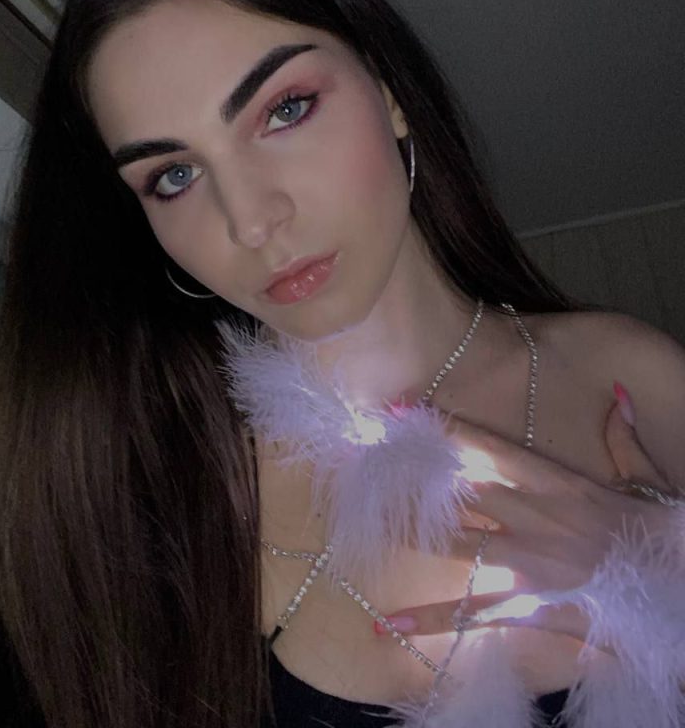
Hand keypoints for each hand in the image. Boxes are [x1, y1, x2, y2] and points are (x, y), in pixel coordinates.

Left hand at [376, 386, 677, 644]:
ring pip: (460, 545)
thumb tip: (618, 393)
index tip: (403, 413)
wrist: (681, 586)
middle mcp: (538, 518)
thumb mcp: (646, 478)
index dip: (446, 430)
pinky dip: (434, 620)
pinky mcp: (534, 604)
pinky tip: (391, 625)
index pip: (492, 450)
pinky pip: (478, 612)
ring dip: (412, 534)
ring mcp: (533, 563)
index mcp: (560, 484)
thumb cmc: (660, 532)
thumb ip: (623, 436)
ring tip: (367, 526)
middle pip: (464, 491)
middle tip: (366, 460)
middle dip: (415, 476)